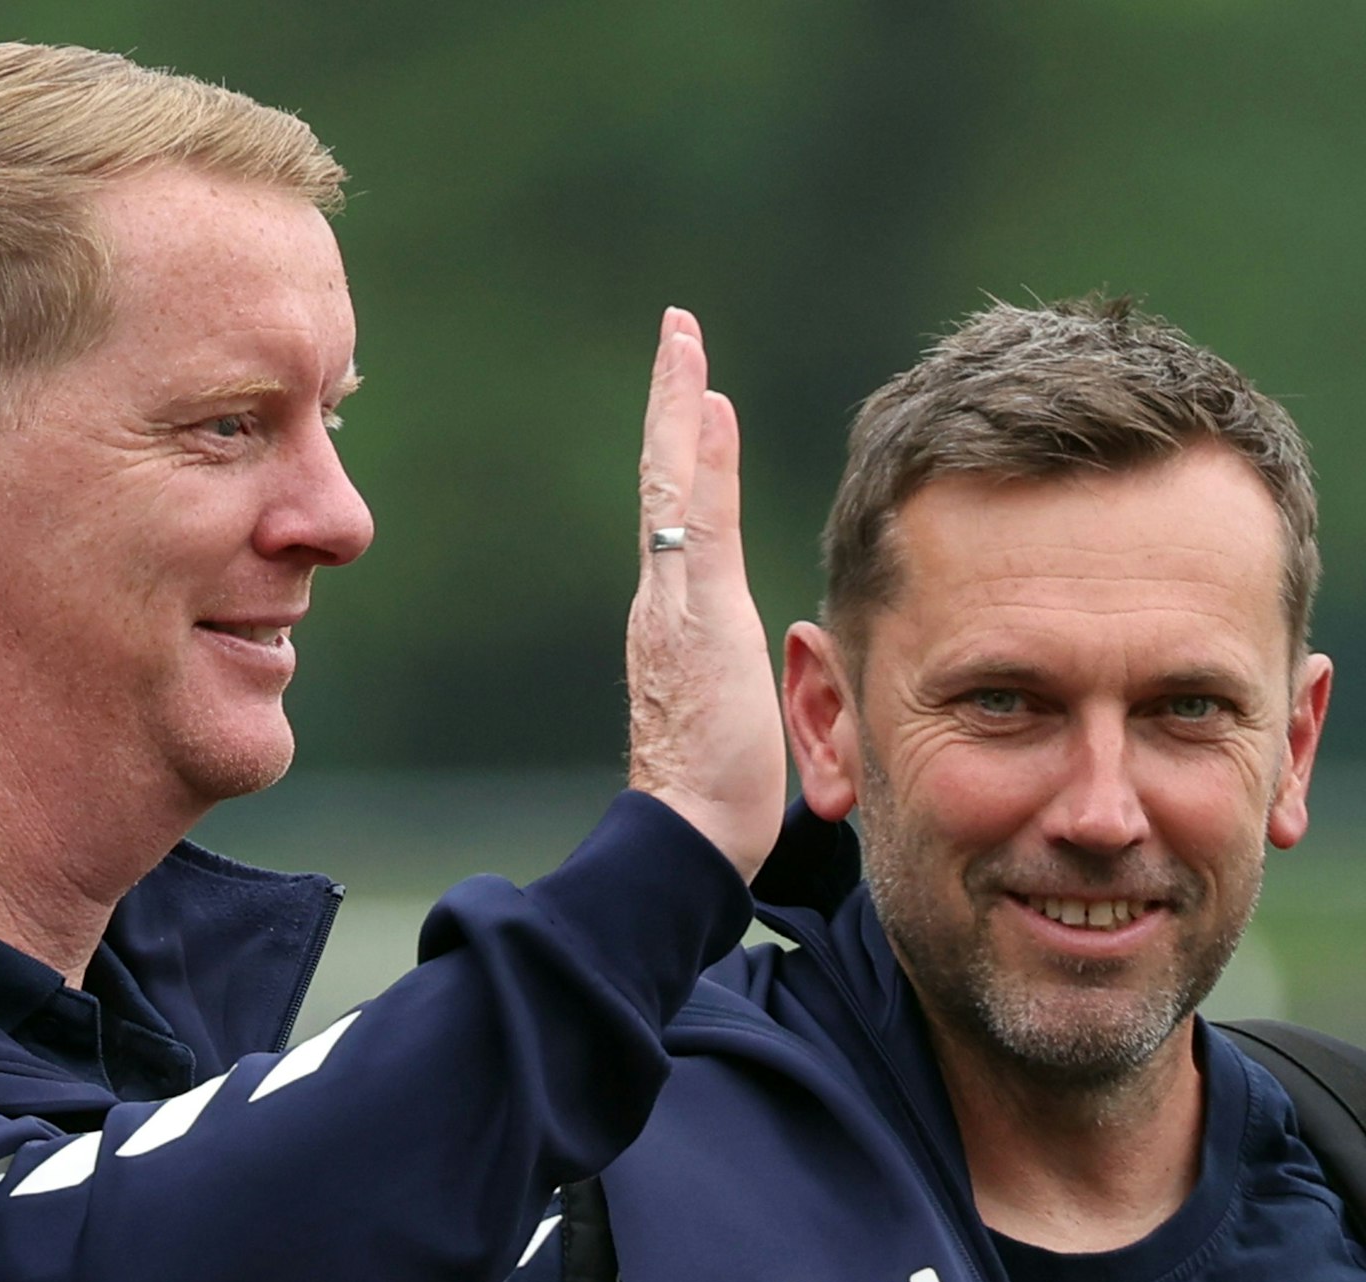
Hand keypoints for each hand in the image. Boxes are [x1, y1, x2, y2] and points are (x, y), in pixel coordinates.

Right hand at [624, 307, 785, 882]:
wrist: (686, 831)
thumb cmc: (713, 789)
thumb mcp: (728, 706)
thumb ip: (729, 663)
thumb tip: (741, 643)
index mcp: (672, 615)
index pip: (676, 512)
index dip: (683, 446)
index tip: (695, 386)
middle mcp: (660, 596)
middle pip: (661, 478)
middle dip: (668, 400)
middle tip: (677, 330)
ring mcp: (672, 602)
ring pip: (670, 483)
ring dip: (676, 405)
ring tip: (683, 339)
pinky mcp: (696, 615)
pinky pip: (697, 519)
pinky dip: (699, 457)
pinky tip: (709, 403)